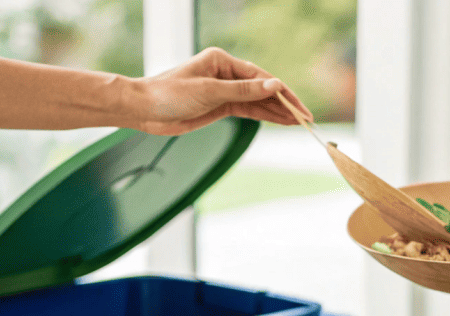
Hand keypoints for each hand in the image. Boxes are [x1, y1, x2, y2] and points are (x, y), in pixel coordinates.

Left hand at [134, 47, 311, 134]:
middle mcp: (225, 73)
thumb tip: (274, 85)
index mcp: (222, 61)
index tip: (298, 106)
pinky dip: (264, 116)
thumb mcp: (209, 92)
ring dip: (277, 111)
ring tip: (299, 122)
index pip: (260, 77)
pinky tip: (280, 121)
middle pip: (262, 88)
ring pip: (257, 101)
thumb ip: (244, 91)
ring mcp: (224, 90)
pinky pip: (248, 110)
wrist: (144, 110)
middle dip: (284, 103)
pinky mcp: (220, 106)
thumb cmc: (169, 94)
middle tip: (305, 118)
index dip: (282, 92)